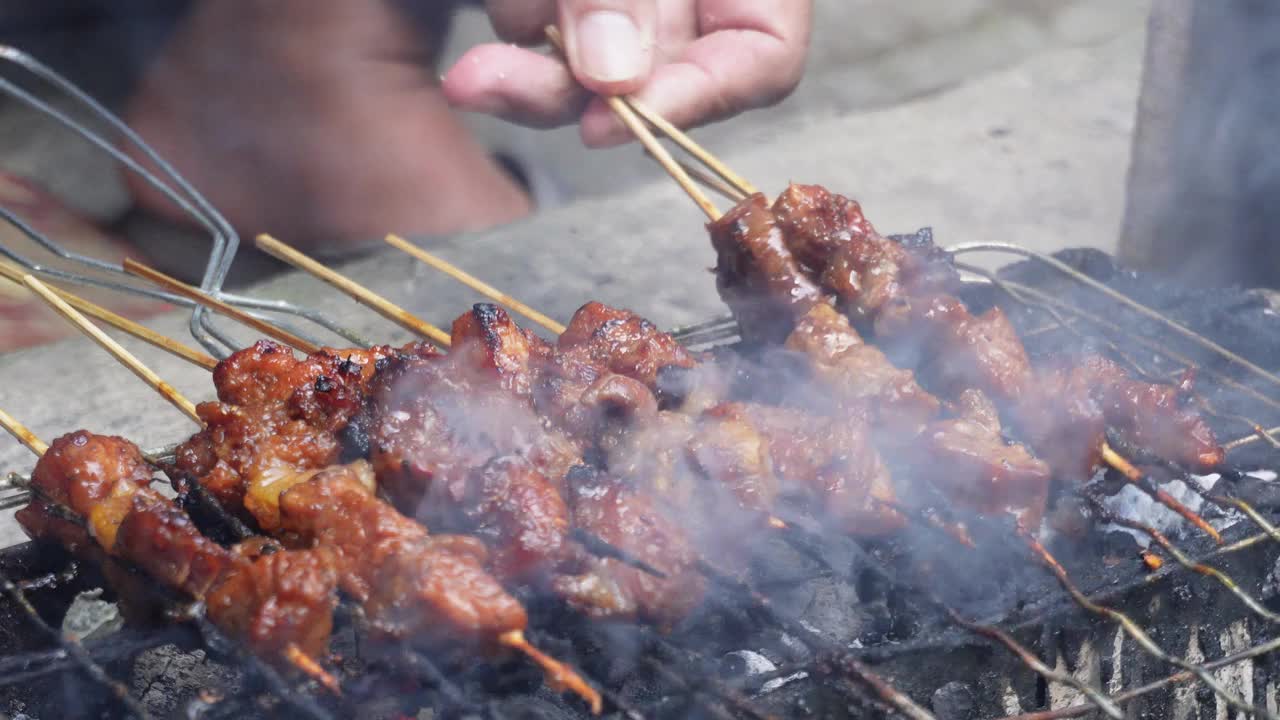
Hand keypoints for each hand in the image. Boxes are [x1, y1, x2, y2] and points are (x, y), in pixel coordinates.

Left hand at [442, 0, 811, 146]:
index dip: (693, 100)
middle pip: (653, 76)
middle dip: (562, 86)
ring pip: (579, 65)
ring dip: (523, 58)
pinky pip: (536, 35)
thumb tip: (613, 77)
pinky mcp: (565, 4)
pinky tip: (490, 16)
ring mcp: (625, 5)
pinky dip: (511, 24)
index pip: (763, 56)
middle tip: (483, 82)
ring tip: (483, 30)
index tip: (606, 120)